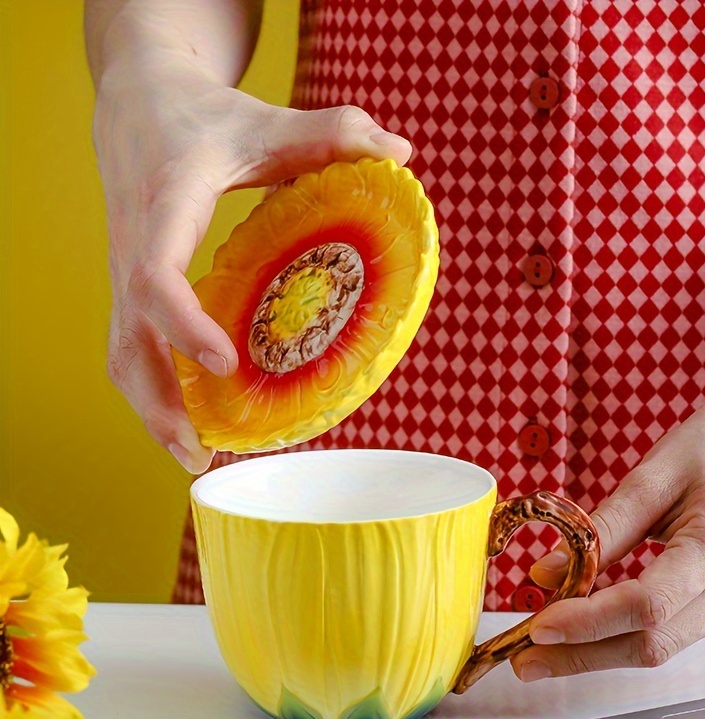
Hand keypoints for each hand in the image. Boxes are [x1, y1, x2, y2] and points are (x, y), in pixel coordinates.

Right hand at [92, 61, 410, 472]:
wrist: (134, 97)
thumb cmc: (202, 113)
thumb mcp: (266, 117)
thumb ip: (333, 131)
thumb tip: (403, 154)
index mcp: (165, 204)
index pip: (156, 276)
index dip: (184, 325)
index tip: (226, 363)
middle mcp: (133, 245)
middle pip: (128, 339)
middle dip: (158, 404)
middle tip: (202, 454)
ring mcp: (124, 268)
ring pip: (121, 351)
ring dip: (151, 407)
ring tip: (195, 452)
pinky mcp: (129, 280)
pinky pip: (132, 342)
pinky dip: (154, 385)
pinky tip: (190, 411)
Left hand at [511, 399, 704, 681]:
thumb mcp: (653, 477)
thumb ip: (603, 528)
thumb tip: (546, 573)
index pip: (645, 604)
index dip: (588, 621)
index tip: (539, 626)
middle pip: (650, 642)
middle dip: (582, 655)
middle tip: (526, 659)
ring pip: (657, 646)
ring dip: (595, 654)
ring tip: (542, 652)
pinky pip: (663, 632)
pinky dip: (617, 636)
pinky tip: (580, 633)